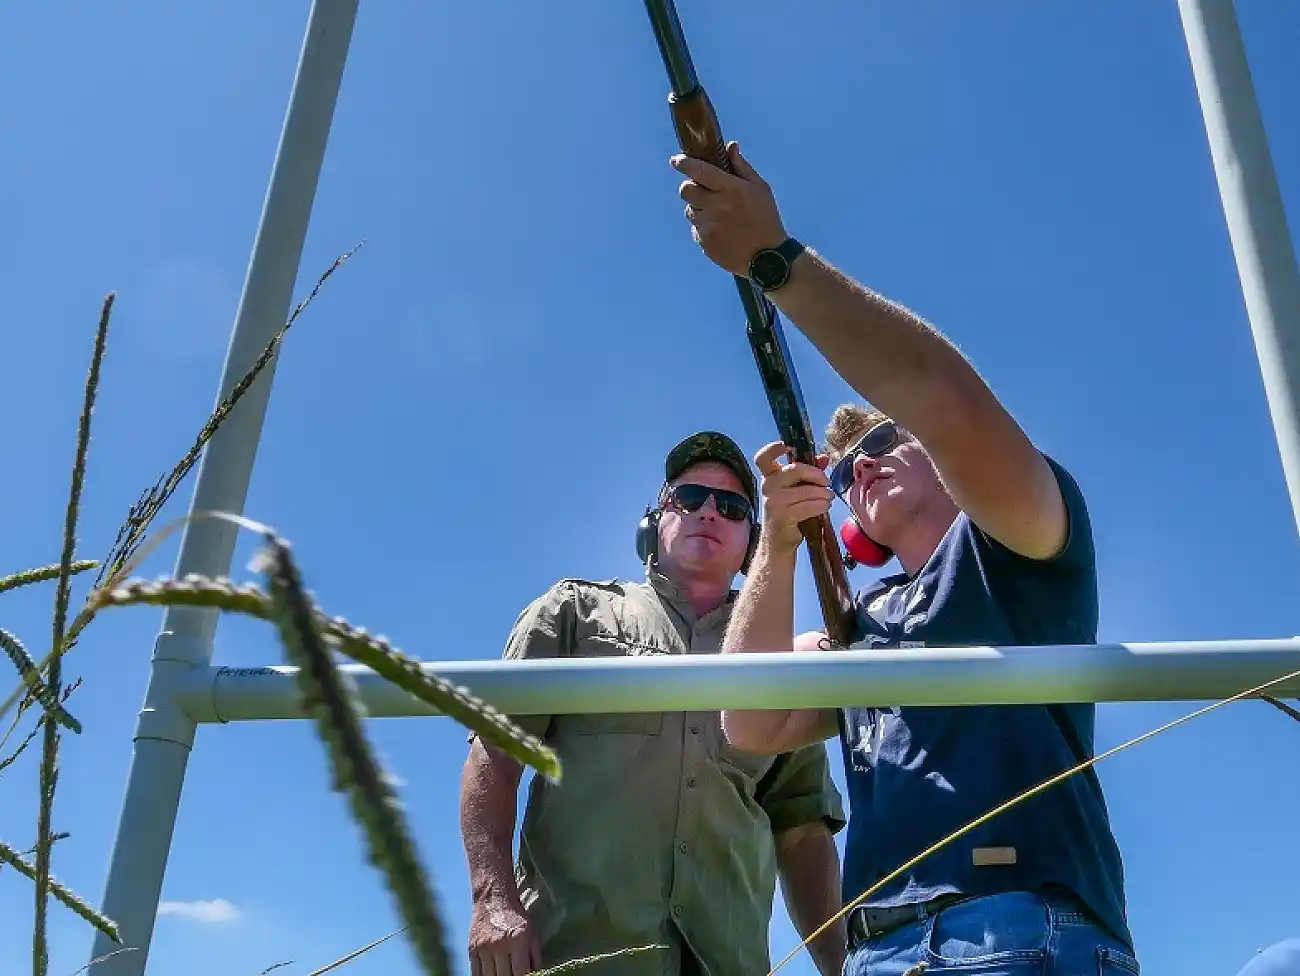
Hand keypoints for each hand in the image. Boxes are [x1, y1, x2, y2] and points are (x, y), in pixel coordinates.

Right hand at [468, 895, 539, 975]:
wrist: (493, 899)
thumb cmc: (516, 917)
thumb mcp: (531, 932)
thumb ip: (535, 955)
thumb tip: (536, 974)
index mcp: (517, 940)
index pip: (520, 971)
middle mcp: (500, 945)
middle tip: (511, 974)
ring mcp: (484, 947)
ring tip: (501, 973)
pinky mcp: (472, 949)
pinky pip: (475, 972)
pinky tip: (489, 974)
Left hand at [671, 142, 787, 276]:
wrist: (767, 258)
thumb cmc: (766, 219)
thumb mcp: (760, 189)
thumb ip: (742, 167)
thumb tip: (730, 146)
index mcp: (730, 189)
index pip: (698, 171)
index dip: (684, 163)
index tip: (676, 160)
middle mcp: (716, 207)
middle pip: (686, 191)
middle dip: (691, 188)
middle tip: (704, 191)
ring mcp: (708, 226)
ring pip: (689, 210)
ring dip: (699, 208)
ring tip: (719, 215)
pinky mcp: (704, 243)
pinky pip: (695, 229)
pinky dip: (704, 226)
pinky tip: (721, 230)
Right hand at [754, 441, 833, 553]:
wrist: (778, 543)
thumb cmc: (790, 512)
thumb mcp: (797, 489)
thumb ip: (809, 471)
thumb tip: (825, 457)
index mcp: (769, 477)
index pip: (763, 458)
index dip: (773, 448)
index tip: (788, 446)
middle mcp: (767, 487)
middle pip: (795, 469)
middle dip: (816, 474)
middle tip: (826, 482)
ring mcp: (773, 502)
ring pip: (806, 490)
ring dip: (823, 494)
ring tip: (828, 498)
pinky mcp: (782, 517)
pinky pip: (809, 505)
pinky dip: (821, 505)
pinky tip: (824, 507)